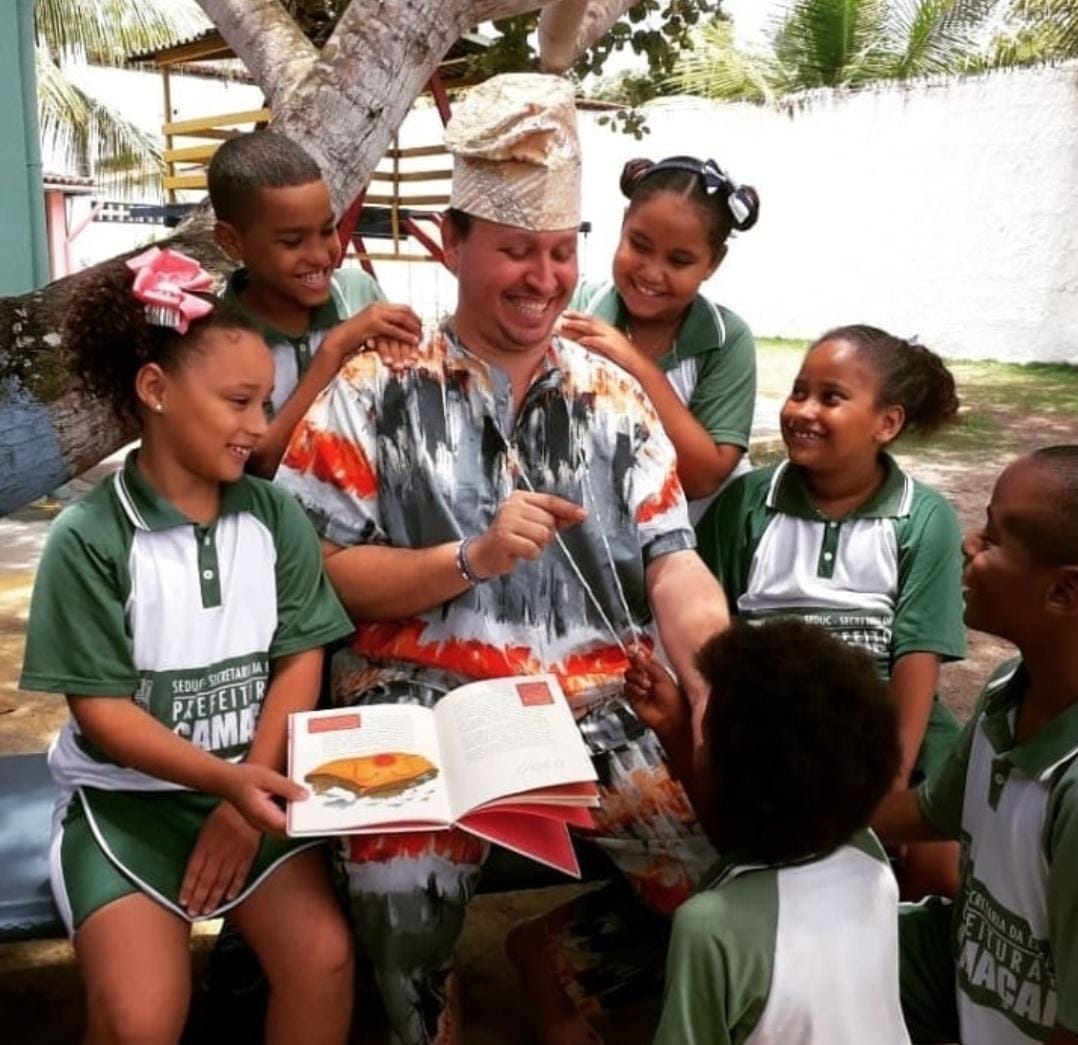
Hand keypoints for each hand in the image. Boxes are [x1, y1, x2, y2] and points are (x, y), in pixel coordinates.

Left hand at [179, 801, 260, 916]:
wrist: (250, 804)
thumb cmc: (226, 813)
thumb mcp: (206, 828)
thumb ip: (201, 848)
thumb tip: (195, 865)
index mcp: (205, 846)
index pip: (193, 872)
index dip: (188, 889)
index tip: (183, 902)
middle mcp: (218, 854)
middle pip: (206, 881)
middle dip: (199, 899)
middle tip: (194, 914)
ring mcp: (234, 856)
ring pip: (221, 882)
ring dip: (214, 898)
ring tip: (209, 911)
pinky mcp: (248, 855)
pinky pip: (240, 875)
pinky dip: (235, 887)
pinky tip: (230, 898)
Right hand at [221, 761, 307, 835]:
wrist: (226, 780)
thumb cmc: (243, 778)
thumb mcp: (268, 778)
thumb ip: (287, 787)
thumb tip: (304, 796)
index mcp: (263, 815)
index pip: (287, 828)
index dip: (302, 823)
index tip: (314, 814)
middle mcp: (262, 823)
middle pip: (287, 830)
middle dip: (301, 820)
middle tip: (313, 806)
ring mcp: (261, 823)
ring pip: (284, 827)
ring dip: (295, 817)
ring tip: (305, 802)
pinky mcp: (262, 818)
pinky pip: (279, 820)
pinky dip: (288, 812)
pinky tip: (293, 799)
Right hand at [323, 302, 422, 370]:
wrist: (338, 340)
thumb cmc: (354, 338)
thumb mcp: (372, 328)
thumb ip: (384, 325)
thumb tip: (398, 329)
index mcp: (378, 306)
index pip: (402, 307)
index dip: (414, 316)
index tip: (421, 326)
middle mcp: (377, 307)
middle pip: (404, 311)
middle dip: (416, 322)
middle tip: (423, 332)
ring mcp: (374, 314)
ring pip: (401, 318)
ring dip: (413, 328)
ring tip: (420, 338)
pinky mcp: (372, 325)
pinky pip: (394, 330)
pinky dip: (406, 336)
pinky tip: (413, 341)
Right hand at [467, 491, 587, 578]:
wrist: (484, 554)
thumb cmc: (512, 537)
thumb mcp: (533, 523)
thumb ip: (555, 518)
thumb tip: (580, 514)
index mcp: (520, 497)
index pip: (550, 501)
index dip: (568, 508)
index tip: (583, 514)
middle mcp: (512, 506)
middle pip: (549, 520)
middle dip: (546, 535)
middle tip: (530, 538)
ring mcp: (507, 521)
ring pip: (543, 535)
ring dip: (538, 546)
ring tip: (524, 545)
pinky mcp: (504, 538)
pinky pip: (533, 548)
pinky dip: (531, 554)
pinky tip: (518, 552)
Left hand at [557, 312, 636, 368]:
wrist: (640, 365)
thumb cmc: (624, 358)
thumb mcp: (608, 348)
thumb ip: (596, 343)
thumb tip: (580, 340)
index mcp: (608, 330)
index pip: (591, 319)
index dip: (578, 315)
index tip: (566, 313)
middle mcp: (609, 331)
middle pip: (590, 320)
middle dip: (575, 316)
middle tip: (562, 314)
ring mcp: (611, 338)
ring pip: (592, 328)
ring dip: (578, 325)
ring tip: (565, 324)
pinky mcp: (613, 347)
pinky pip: (599, 342)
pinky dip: (589, 340)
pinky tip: (580, 340)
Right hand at [624, 647, 690, 740]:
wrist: (670, 718)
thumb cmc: (673, 700)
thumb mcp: (662, 676)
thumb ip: (648, 664)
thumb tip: (637, 652)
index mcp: (656, 670)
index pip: (643, 657)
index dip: (637, 652)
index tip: (631, 647)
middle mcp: (646, 677)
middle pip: (633, 664)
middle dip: (636, 665)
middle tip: (638, 665)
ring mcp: (639, 687)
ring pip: (628, 675)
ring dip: (637, 679)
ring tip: (647, 686)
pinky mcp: (633, 697)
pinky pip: (626, 688)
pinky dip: (633, 690)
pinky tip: (642, 694)